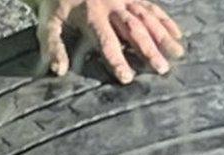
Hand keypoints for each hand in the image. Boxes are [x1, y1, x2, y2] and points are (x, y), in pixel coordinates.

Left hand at [29, 0, 184, 83]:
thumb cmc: (53, 5)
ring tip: (177, 53)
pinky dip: (165, 19)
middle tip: (162, 69)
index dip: (117, 60)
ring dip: (163, 35)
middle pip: (134, 29)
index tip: (127, 78)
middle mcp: (111, 6)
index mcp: (90, 16)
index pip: (107, 42)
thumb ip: (52, 47)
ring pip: (147, 17)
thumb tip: (59, 70)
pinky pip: (150, 6)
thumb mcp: (46, 25)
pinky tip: (177, 33)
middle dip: (149, 49)